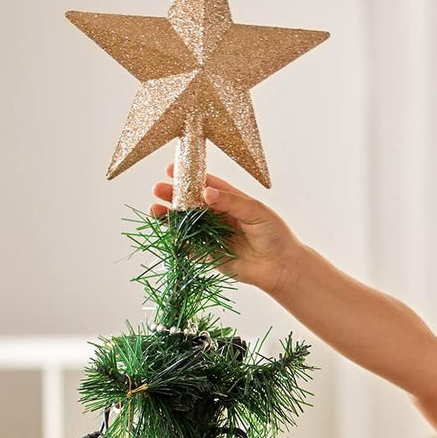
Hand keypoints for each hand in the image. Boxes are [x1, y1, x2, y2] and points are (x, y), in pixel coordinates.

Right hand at [150, 166, 301, 295]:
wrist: (281, 268)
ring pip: (187, 224)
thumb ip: (231, 202)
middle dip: (173, 196)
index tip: (171, 169)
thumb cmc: (275, 235)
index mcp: (230, 200)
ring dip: (171, 218)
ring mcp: (213, 236)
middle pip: (191, 204)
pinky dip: (178, 242)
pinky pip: (190, 248)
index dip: (189, 177)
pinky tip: (166, 234)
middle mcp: (219, 216)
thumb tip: (206, 191)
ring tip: (155, 210)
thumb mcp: (256, 212)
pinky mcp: (210, 256)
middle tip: (158, 190)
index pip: (206, 185)